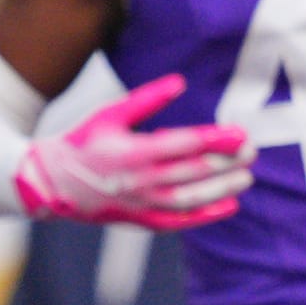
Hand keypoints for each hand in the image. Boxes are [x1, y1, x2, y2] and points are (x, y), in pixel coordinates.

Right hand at [13, 73, 255, 228]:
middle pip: (194, 171)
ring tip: (247, 177)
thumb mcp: (110, 113)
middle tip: (252, 151)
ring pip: (191, 199)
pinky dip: (205, 215)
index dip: (217, 138)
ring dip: (222, 189)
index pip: (186, 144)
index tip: (241, 133)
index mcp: (134, 151)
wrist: (53, 183)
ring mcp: (141, 203)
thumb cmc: (85, 141)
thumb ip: (147, 99)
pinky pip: (179, 221)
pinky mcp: (140, 220)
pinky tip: (228, 205)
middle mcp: (140, 180)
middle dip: (227, 162)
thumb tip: (180, 82)